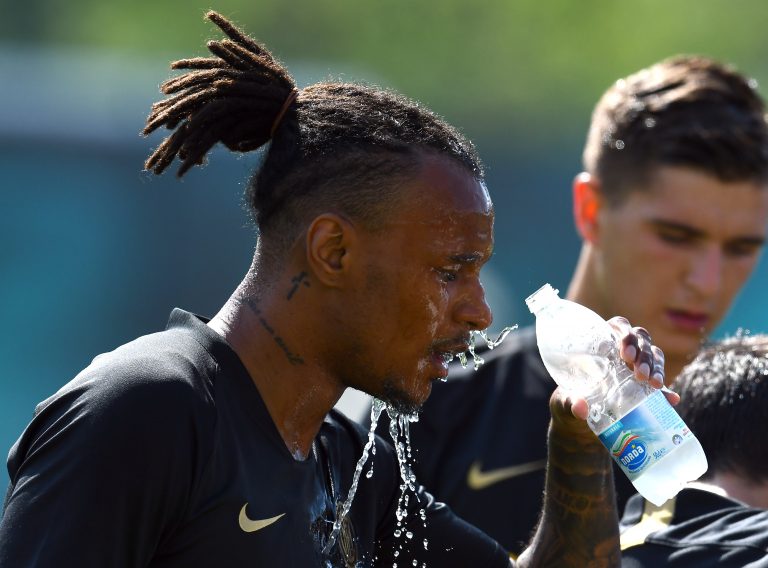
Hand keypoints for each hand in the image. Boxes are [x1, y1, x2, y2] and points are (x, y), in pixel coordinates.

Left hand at [554, 317, 675, 423]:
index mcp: (601, 343)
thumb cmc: (569, 402)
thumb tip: (581, 409)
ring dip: (656, 367)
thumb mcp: (565, 401)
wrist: (579, 425)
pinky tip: (671, 399)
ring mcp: (636, 366)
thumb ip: (570, 403)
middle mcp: (621, 351)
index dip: (625, 335)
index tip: (626, 355)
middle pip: (641, 338)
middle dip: (644, 353)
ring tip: (655, 384)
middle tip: (639, 373)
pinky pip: (660, 382)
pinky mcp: (646, 386)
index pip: (618, 326)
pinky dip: (667, 390)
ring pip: (654, 354)